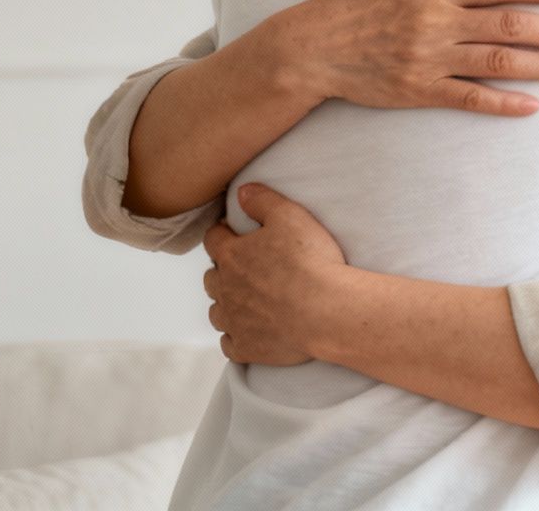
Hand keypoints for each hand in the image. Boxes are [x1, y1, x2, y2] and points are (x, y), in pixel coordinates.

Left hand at [202, 184, 348, 365]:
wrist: (327, 311)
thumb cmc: (311, 261)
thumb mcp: (291, 216)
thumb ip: (263, 200)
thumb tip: (242, 191)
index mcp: (232, 256)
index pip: (213, 239)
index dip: (223, 233)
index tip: (234, 232)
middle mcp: (225, 289)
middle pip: (211, 277)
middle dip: (224, 270)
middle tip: (247, 267)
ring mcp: (234, 321)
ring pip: (217, 311)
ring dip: (226, 304)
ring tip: (246, 300)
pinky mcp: (246, 347)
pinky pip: (229, 344)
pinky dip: (236, 336)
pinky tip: (250, 330)